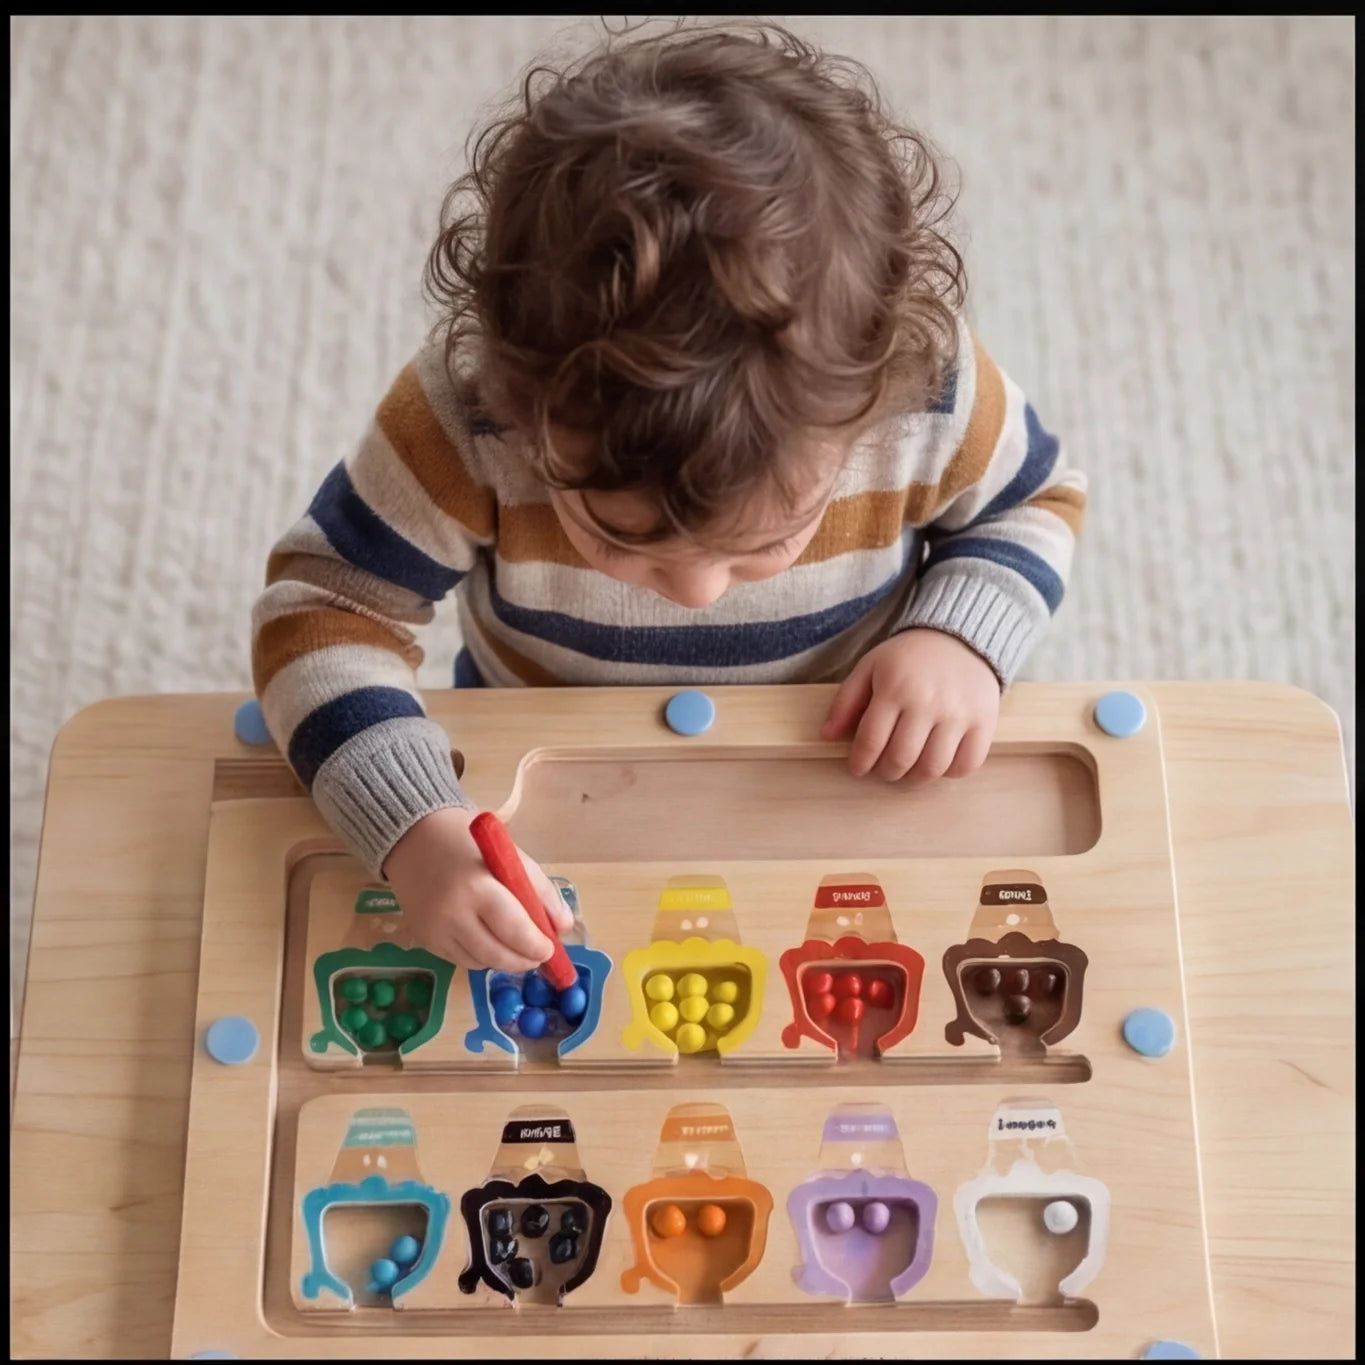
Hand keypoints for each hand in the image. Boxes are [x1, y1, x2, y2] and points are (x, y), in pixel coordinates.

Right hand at [381, 807, 572, 970]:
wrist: (413, 838)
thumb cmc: (469, 843)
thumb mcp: (511, 856)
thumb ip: (541, 891)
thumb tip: (564, 927)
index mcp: (478, 887)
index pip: (513, 930)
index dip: (536, 946)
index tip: (550, 949)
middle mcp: (452, 914)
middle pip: (496, 954)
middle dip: (523, 961)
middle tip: (538, 956)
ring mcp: (434, 931)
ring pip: (479, 963)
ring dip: (502, 961)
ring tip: (515, 947)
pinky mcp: (423, 940)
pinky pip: (459, 960)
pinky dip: (480, 957)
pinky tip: (489, 941)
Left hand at [820, 628, 1000, 782]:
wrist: (960, 637)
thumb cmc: (909, 657)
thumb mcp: (870, 668)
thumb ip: (846, 702)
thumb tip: (827, 736)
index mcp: (894, 689)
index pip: (870, 741)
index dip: (860, 762)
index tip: (858, 767)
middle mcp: (927, 703)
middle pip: (900, 759)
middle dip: (886, 772)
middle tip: (883, 768)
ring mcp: (958, 714)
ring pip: (932, 768)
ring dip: (915, 778)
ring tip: (909, 769)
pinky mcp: (983, 722)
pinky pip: (967, 764)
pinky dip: (950, 772)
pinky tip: (939, 762)